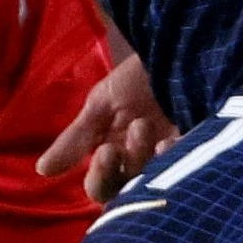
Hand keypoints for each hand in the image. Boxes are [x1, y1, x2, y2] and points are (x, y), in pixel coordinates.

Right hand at [35, 54, 175, 202]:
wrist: (181, 50)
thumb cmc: (138, 76)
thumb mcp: (101, 103)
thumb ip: (75, 139)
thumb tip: (41, 170)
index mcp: (113, 153)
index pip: (101, 186)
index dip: (101, 176)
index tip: (104, 149)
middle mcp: (140, 162)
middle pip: (127, 192)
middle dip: (127, 165)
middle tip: (135, 129)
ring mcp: (171, 159)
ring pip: (153, 181)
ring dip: (146, 156)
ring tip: (147, 124)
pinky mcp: (200, 153)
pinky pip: (187, 172)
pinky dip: (175, 157)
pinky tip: (172, 140)